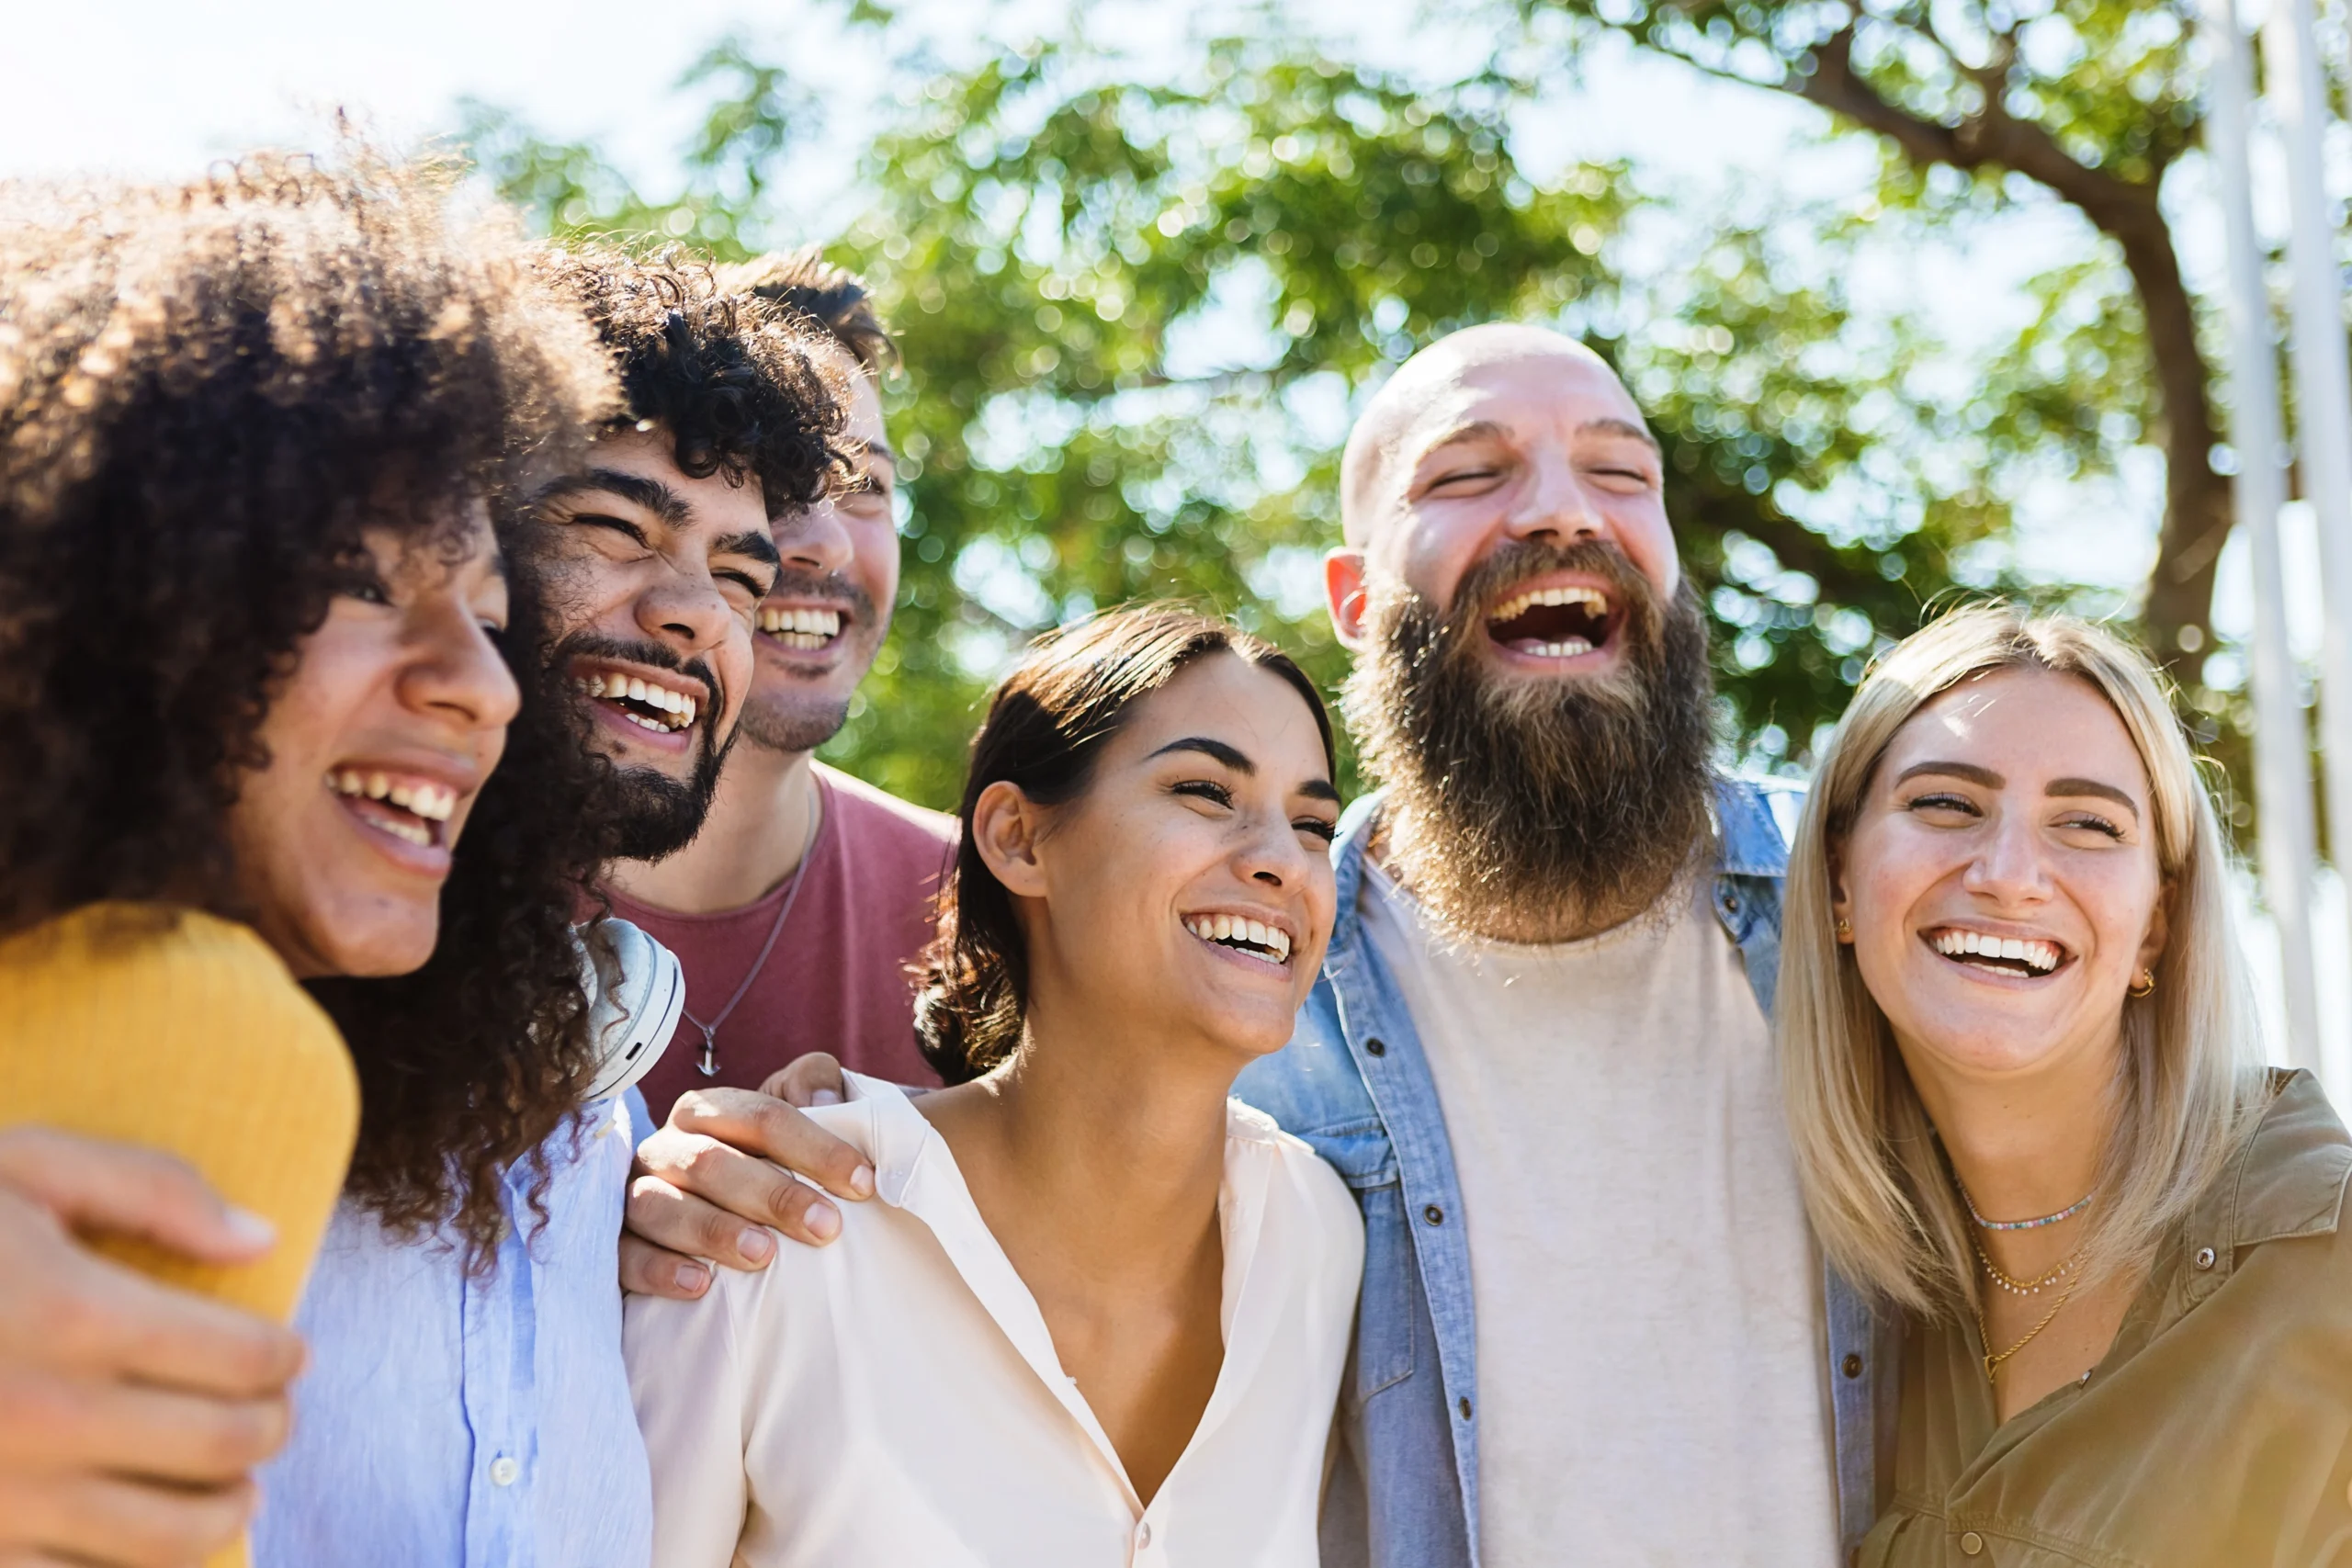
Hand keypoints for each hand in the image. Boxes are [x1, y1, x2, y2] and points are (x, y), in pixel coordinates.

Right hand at [0, 1127, 304, 1567]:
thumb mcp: (18, 1166)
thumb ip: (150, 1190)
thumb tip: (259, 1240)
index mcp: (72, 1315)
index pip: (242, 1357)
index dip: (282, 1357)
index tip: (286, 1354)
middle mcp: (44, 1417)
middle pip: (221, 1446)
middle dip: (267, 1430)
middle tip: (273, 1418)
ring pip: (166, 1539)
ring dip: (222, 1514)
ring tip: (232, 1491)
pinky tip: (137, 1544)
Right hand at [618, 1061, 873, 1301]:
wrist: (725, 1221)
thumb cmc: (770, 1167)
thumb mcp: (798, 1120)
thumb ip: (814, 1086)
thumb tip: (819, 1098)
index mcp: (708, 1112)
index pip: (760, 1117)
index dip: (814, 1147)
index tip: (863, 1183)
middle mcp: (666, 1148)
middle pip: (710, 1161)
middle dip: (772, 1194)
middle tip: (825, 1228)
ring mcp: (634, 1197)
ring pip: (659, 1206)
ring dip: (713, 1230)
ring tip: (763, 1256)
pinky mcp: (615, 1248)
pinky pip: (625, 1256)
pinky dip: (660, 1270)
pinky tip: (700, 1284)